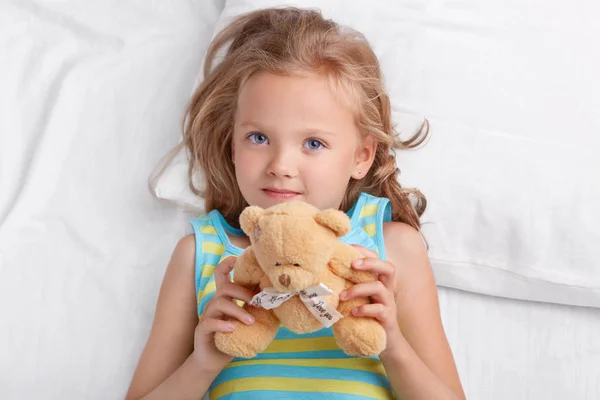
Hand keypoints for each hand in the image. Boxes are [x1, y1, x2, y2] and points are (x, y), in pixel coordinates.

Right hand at [192, 257, 255, 372]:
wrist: (214, 360)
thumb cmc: (234, 337)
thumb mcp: (247, 321)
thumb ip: (257, 309)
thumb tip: (280, 299)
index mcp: (226, 297)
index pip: (222, 274)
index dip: (227, 264)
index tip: (237, 259)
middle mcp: (215, 302)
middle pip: (225, 287)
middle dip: (243, 292)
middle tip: (257, 303)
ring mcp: (208, 315)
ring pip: (220, 303)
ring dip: (238, 310)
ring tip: (251, 321)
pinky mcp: (203, 328)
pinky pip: (210, 321)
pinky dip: (223, 324)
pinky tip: (233, 328)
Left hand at [340, 245, 402, 348]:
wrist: (386, 342)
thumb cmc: (367, 315)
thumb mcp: (360, 297)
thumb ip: (350, 285)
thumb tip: (322, 274)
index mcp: (380, 280)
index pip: (378, 258)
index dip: (364, 251)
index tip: (347, 247)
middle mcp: (387, 289)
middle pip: (388, 267)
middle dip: (370, 263)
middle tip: (352, 264)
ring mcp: (389, 303)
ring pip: (378, 288)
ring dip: (358, 289)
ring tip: (342, 296)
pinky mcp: (388, 318)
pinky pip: (379, 309)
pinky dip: (364, 309)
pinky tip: (353, 312)